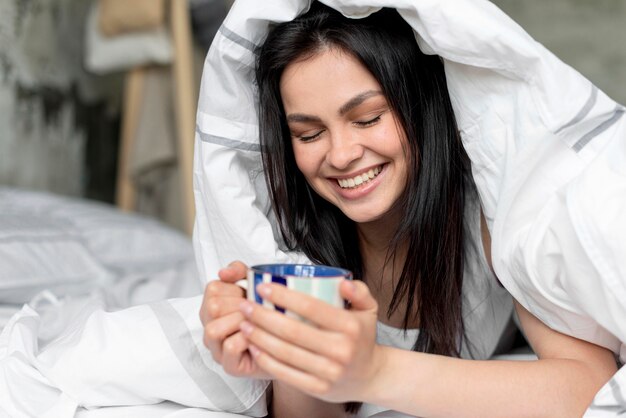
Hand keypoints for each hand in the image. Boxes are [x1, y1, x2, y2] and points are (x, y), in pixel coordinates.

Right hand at [199, 261, 269, 378]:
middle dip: (239, 305)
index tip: (249, 294)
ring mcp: (217, 349)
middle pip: (212, 307)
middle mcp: (210, 328)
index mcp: (213, 308)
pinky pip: (230, 347)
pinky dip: (246, 338)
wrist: (290, 347)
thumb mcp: (256, 288)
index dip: (235, 288)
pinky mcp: (229, 366)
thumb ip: (240, 272)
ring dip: (240, 321)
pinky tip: (259, 336)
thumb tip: (223, 272)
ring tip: (256, 322)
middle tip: (256, 309)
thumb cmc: (269, 317)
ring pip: (213, 329)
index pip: (213, 288)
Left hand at [238, 279, 383, 402]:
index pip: (311, 308)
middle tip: (246, 305)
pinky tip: (253, 347)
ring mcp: (329, 372)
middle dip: (263, 316)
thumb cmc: (362, 337)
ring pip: (285, 353)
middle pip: (292, 331)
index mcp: (350, 327)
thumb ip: (359, 290)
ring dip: (259, 337)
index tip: (263, 287)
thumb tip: (342, 282)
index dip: (283, 296)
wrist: (370, 377)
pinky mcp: (318, 388)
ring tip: (244, 324)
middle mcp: (341, 350)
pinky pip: (285, 373)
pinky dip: (266, 359)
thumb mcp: (368, 309)